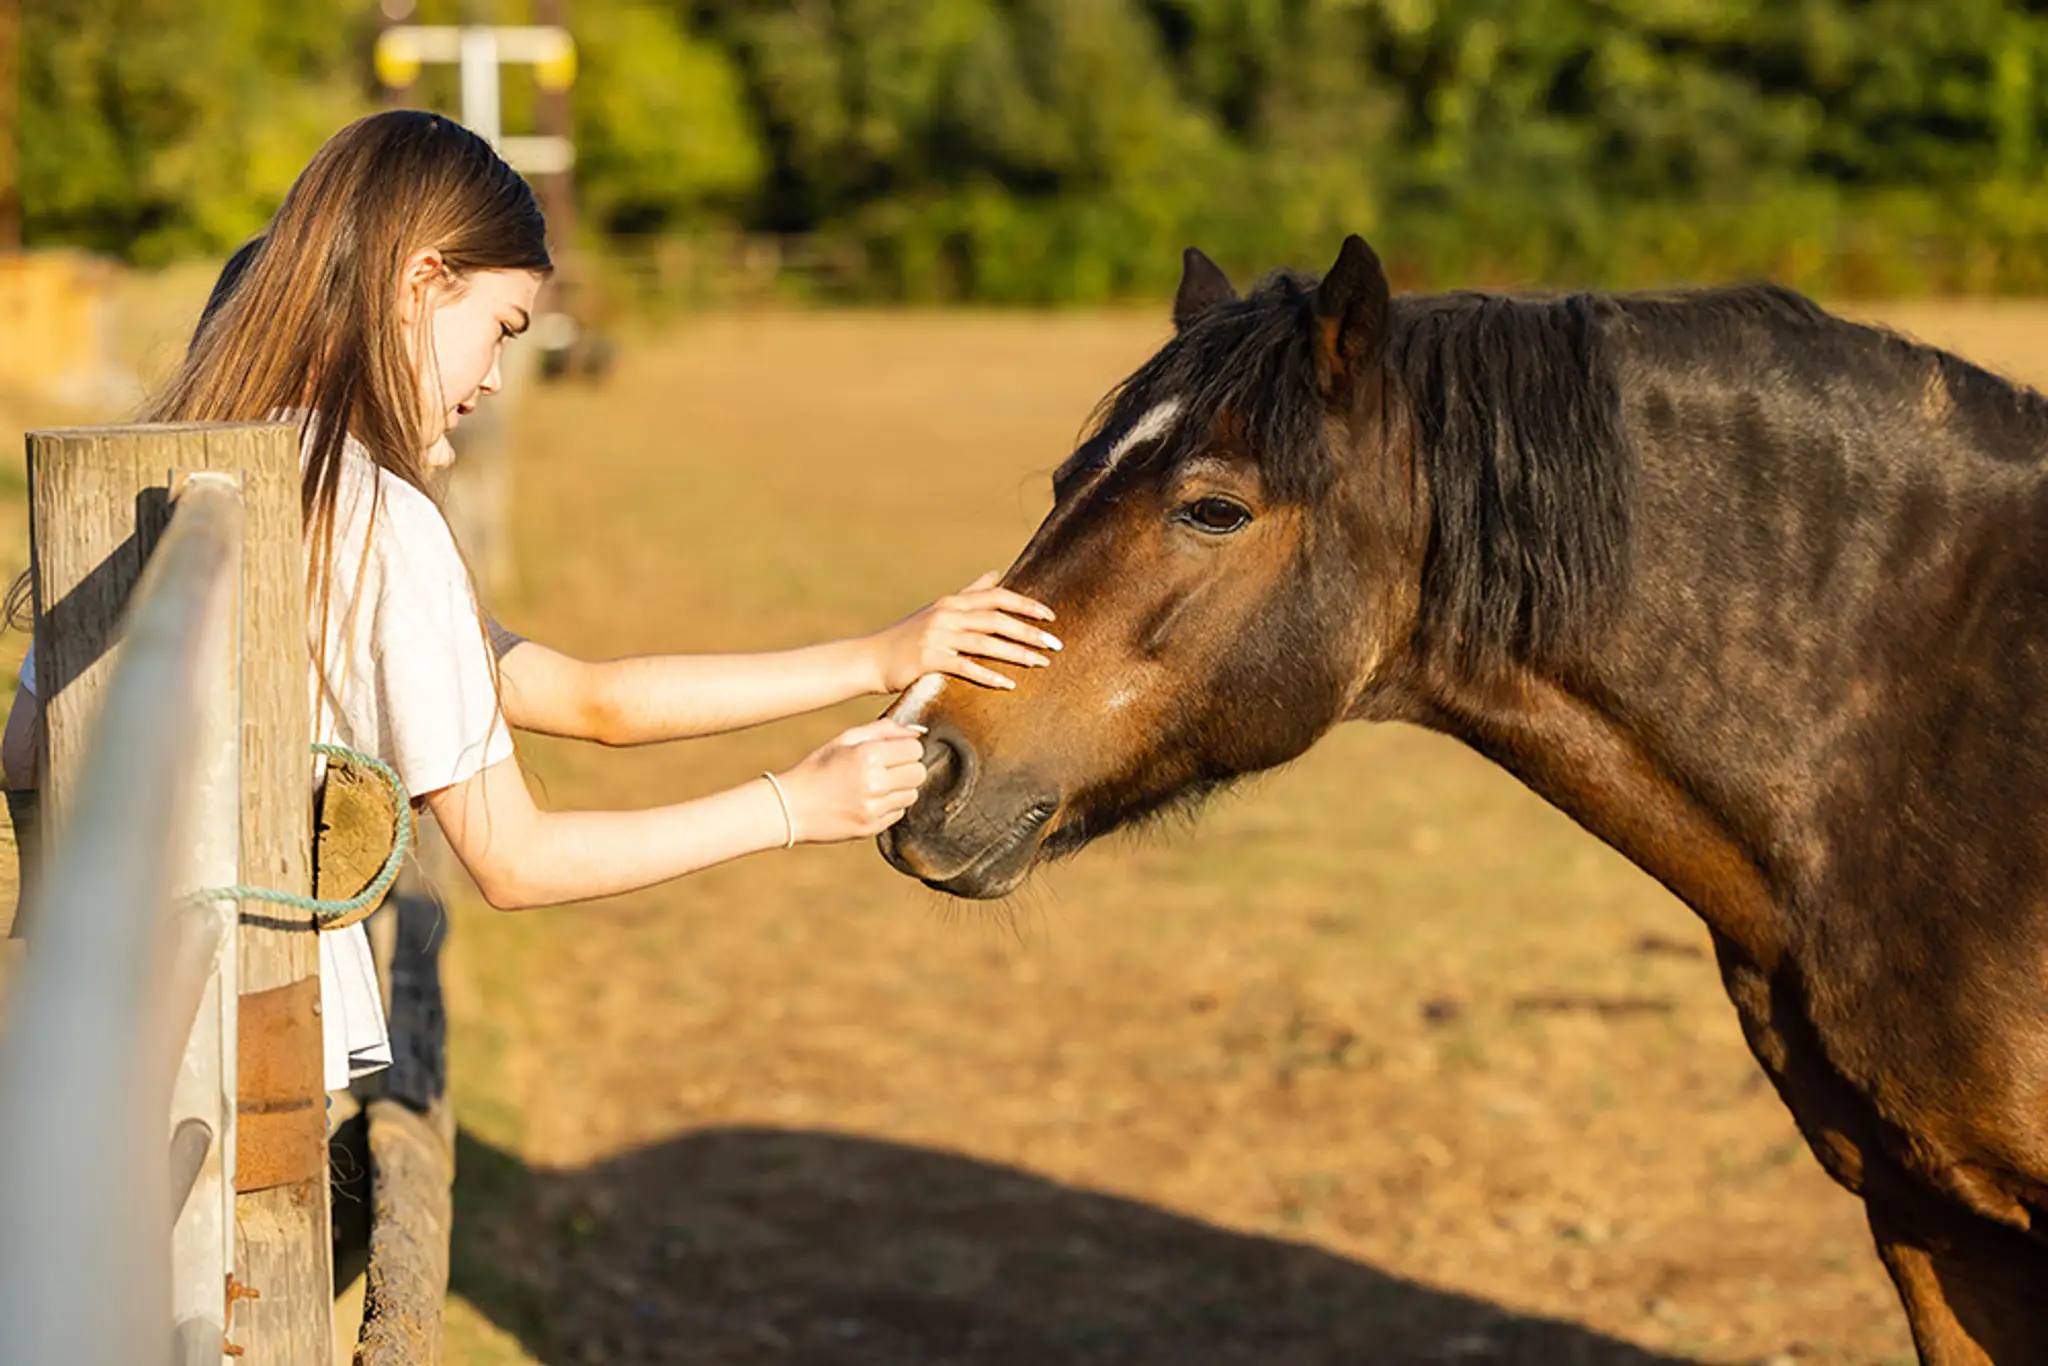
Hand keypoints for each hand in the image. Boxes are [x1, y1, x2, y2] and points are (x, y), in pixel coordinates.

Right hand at [773, 720, 927, 842]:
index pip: (915, 749)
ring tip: (875, 785)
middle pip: (918, 773)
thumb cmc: (818, 768)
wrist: (790, 807)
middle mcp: (873, 783)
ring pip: (912, 795)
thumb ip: (883, 730)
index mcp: (867, 755)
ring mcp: (873, 809)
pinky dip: (889, 806)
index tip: (892, 751)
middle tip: (886, 769)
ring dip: (900, 788)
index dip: (906, 748)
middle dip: (907, 768)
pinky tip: (868, 801)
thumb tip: (918, 731)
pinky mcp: (871, 828)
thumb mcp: (845, 740)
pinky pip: (899, 813)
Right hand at [867, 572, 1059, 693]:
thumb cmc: (907, 637)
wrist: (870, 659)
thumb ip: (968, 593)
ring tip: (1040, 664)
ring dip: (1016, 653)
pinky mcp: (928, 659)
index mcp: (952, 602)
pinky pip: (964, 667)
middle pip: (996, 618)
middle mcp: (946, 615)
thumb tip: (995, 574)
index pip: (996, 597)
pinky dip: (988, 675)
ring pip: (985, 642)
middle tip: (1055, 644)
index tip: (1050, 615)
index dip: (1025, 604)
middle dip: (1029, 631)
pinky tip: (1007, 684)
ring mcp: (937, 636)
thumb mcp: (938, 610)